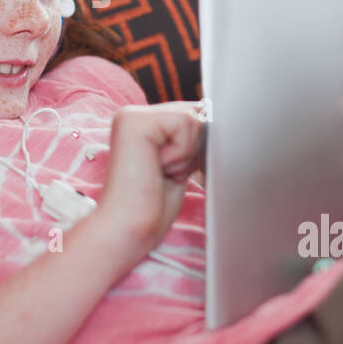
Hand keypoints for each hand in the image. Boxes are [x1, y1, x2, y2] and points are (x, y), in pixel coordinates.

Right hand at [96, 104, 205, 256]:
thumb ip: (189, 138)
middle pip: (195, 114)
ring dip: (186, 154)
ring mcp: (132, 115)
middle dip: (192, 150)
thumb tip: (214, 119)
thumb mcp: (179, 163)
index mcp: (142, 124)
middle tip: (164, 174)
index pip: (191, 115)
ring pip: (192, 118)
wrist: (128, 229)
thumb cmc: (152, 206)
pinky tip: (157, 167)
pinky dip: (181, 152)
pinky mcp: (135, 120)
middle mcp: (133, 114)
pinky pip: (185, 122)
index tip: (173, 173)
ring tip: (160, 171)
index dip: (195, 147)